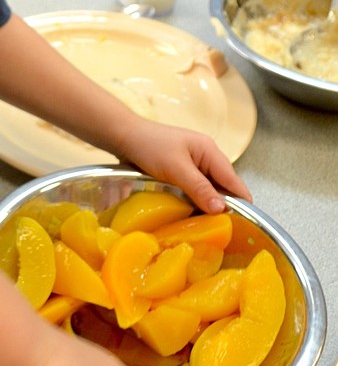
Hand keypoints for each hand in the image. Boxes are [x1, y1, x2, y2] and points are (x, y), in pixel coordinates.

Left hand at [117, 119, 251, 213]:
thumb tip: (222, 209)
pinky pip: (195, 189)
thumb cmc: (148, 146)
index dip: (240, 202)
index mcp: (210, 151)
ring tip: (204, 225)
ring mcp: (193, 164)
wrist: (123, 136)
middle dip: (223, 206)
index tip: (242, 225)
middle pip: (223, 187)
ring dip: (207, 205)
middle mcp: (205, 157)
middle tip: (218, 230)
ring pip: (209, 190)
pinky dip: (195, 201)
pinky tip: (190, 214)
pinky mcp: (181, 171)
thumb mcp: (176, 169)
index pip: (234, 181)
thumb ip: (199, 188)